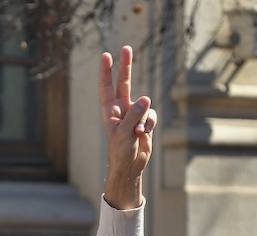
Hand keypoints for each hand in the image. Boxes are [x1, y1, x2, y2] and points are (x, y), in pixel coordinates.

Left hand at [99, 46, 155, 209]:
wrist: (130, 167)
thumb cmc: (120, 152)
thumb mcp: (125, 134)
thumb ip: (134, 115)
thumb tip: (146, 99)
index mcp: (109, 112)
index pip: (106, 88)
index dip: (106, 72)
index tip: (106, 56)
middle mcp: (120, 110)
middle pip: (124, 83)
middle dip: (125, 66)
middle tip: (126, 47)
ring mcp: (133, 115)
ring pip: (144, 105)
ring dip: (144, 118)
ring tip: (138, 132)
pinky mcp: (144, 121)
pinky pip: (151, 116)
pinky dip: (150, 123)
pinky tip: (144, 134)